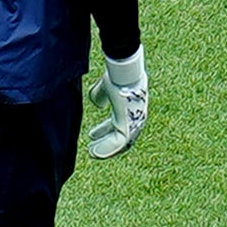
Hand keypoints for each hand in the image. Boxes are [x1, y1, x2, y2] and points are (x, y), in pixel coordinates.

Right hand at [82, 39, 148, 160]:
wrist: (123, 72)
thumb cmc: (115, 76)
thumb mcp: (104, 88)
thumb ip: (100, 96)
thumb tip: (98, 105)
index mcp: (130, 109)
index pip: (119, 125)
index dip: (105, 132)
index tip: (93, 136)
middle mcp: (135, 118)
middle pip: (120, 137)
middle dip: (105, 143)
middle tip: (92, 149)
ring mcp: (134, 123)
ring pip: (119, 143)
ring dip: (104, 149)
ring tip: (92, 153)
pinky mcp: (130, 126)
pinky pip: (118, 143)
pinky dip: (106, 149)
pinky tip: (95, 153)